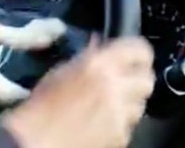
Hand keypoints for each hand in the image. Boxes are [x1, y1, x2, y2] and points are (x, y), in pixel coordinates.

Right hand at [1, 36, 154, 147]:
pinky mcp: (122, 136)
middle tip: (125, 82)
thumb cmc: (41, 105)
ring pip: (141, 104)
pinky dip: (120, 122)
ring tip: (109, 105)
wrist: (37, 140)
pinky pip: (130, 124)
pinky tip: (101, 121)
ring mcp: (120, 114)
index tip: (134, 57)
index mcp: (98, 64)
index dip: (138, 53)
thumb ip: (86, 58)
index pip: (139, 49)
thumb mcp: (60, 72)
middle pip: (147, 79)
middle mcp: (115, 87)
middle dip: (137, 80)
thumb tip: (99, 45)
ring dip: (129, 103)